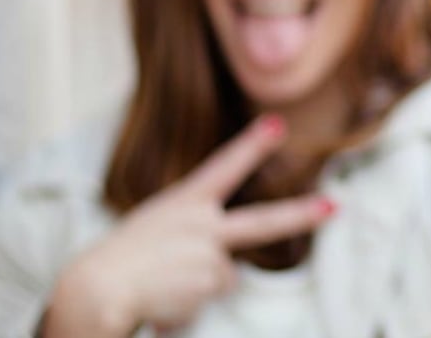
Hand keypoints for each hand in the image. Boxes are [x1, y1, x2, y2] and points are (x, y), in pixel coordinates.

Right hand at [43, 115, 335, 336]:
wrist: (95, 287)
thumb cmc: (117, 261)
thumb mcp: (154, 229)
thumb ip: (191, 236)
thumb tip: (225, 268)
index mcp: (184, 202)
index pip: (225, 167)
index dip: (254, 144)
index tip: (279, 123)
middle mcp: (202, 224)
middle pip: (263, 222)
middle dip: (302, 214)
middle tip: (335, 207)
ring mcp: (209, 254)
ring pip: (222, 278)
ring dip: (195, 288)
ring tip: (160, 285)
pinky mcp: (208, 284)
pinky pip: (206, 302)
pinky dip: (185, 308)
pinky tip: (161, 301)